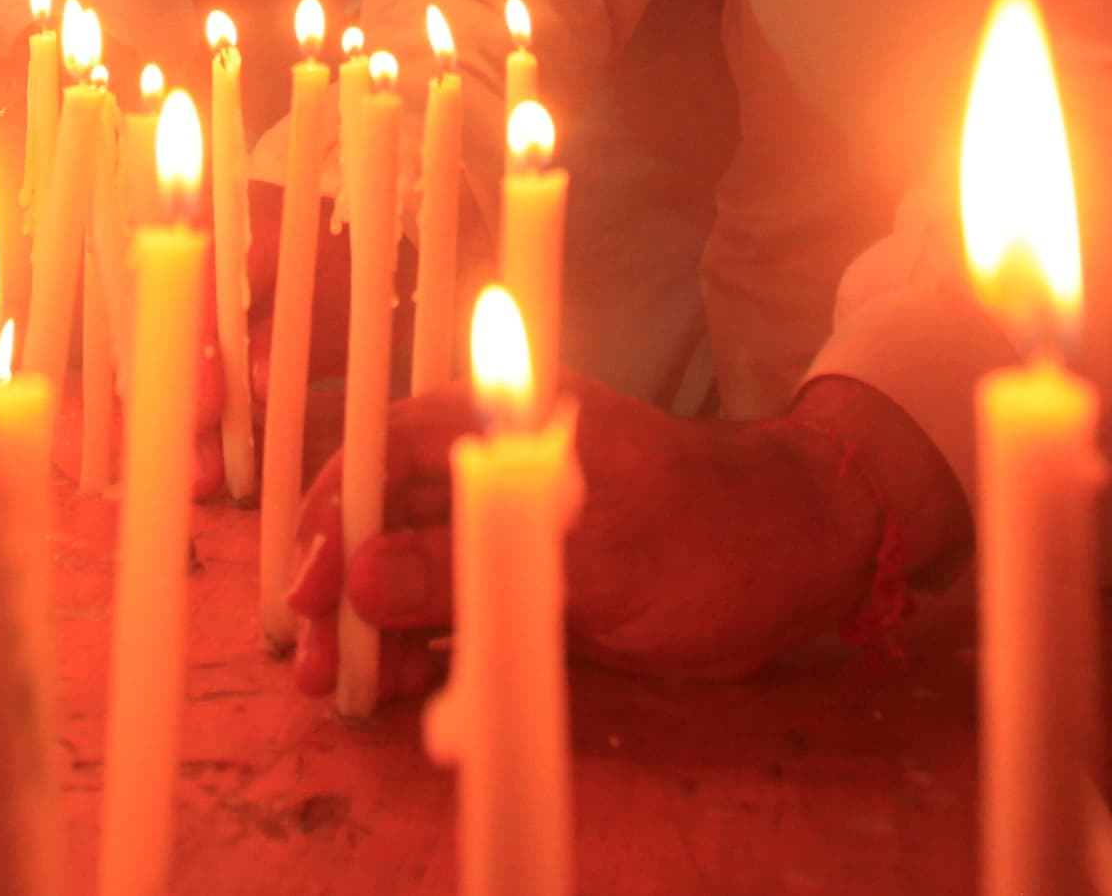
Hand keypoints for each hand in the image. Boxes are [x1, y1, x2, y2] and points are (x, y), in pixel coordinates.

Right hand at [287, 377, 911, 699]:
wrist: (803, 562)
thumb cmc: (712, 532)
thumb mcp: (593, 556)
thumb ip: (476, 565)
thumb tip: (365, 577)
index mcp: (508, 422)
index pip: (388, 450)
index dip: (337, 513)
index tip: (310, 584)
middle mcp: (496, 464)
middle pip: (386, 514)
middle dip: (339, 584)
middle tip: (308, 657)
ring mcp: (511, 524)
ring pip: (412, 568)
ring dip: (369, 626)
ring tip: (336, 687)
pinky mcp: (530, 579)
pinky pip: (455, 609)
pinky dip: (419, 648)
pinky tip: (390, 689)